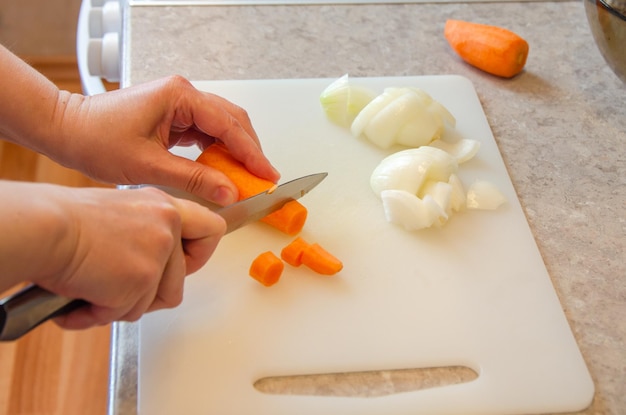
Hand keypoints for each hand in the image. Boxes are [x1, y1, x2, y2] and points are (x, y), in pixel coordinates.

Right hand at [4, 184, 225, 328]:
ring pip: (155, 300)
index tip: (185, 265)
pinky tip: (80, 301)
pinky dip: (100, 313)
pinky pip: (128, 312)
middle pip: (180, 281)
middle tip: (119, 289)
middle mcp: (168, 226)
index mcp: (164, 206)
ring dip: (123, 304)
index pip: (212, 229)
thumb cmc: (66, 222)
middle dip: (149, 294)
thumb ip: (147, 235)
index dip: (200, 255)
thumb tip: (155, 269)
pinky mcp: (142, 279)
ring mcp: (158, 253)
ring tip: (93, 289)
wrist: (42, 229)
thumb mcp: (121, 214)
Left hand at [51, 76, 279, 204]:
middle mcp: (183, 94)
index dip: (251, 153)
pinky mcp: (173, 115)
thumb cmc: (96, 140)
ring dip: (235, 152)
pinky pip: (206, 133)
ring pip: (221, 126)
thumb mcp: (149, 166)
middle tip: (262, 179)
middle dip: (249, 151)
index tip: (268, 174)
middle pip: (231, 121)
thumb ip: (194, 179)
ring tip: (247, 178)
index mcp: (179, 96)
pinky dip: (217, 152)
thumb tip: (228, 192)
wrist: (67, 130)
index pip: (228, 125)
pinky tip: (223, 170)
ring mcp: (179, 103)